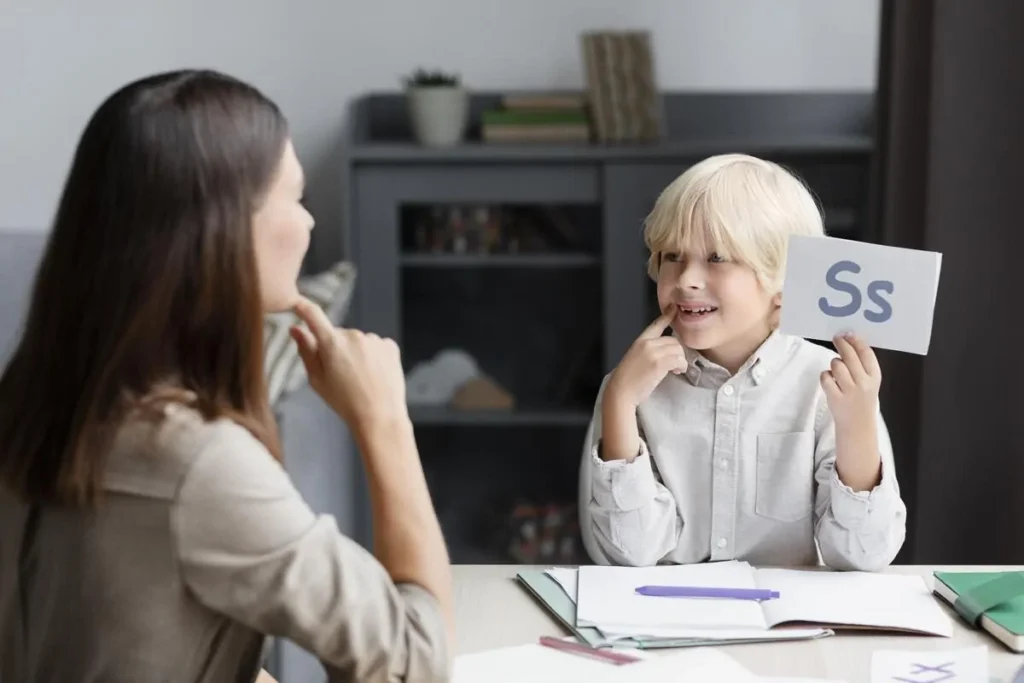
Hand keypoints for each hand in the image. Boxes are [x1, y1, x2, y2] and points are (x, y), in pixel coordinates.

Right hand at [290, 297, 408, 432]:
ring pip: (358, 341)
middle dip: (335, 348)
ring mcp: (374, 339)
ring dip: (356, 353)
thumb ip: (306, 351)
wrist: (380, 416)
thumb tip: (295, 329)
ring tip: (360, 378)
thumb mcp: (317, 379)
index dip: (303, 308)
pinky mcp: (390, 345)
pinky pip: (376, 346)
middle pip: (338, 334)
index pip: (313, 315)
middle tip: (340, 374)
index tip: (298, 304)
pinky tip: (374, 375)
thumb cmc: (344, 401)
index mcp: (332, 343)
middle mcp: (353, 335)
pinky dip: (373, 356)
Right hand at [605, 310, 687, 408]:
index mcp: (640, 341)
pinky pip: (679, 360)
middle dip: (678, 352)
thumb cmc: (627, 380)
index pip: (656, 325)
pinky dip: (681, 366)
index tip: (673, 309)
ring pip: (678, 349)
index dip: (666, 316)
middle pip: (673, 340)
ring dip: (681, 360)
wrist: (621, 391)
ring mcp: (653, 353)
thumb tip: (666, 352)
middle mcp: (647, 344)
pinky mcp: (659, 363)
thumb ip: (648, 351)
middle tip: (675, 364)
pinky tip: (676, 372)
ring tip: (675, 369)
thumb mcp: (635, 358)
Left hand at [821, 333, 881, 429]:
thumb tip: (851, 341)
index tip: (849, 334)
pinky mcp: (835, 397)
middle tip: (837, 338)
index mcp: (875, 377)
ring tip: (837, 370)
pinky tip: (830, 381)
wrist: (858, 426)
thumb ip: (863, 365)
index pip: (866, 353)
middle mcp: (864, 383)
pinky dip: (825, 376)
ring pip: (836, 365)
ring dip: (834, 364)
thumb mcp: (870, 382)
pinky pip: (825, 377)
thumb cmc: (863, 400)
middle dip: (842, 343)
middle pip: (850, 356)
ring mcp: (849, 391)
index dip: (856, 341)